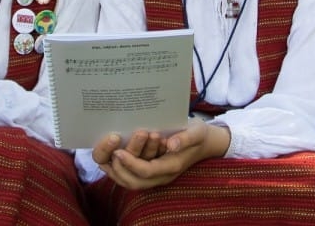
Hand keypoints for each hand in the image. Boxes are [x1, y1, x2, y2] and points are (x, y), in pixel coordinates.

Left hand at [93, 121, 229, 190]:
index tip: (118, 151)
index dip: (131, 163)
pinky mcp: (151, 171)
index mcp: (172, 166)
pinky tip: (112, 154)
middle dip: (120, 169)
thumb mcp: (197, 133)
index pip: (147, 171)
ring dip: (117, 170)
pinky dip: (119, 168)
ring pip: (131, 181)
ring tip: (110, 152)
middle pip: (135, 182)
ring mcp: (156, 175)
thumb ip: (186, 138)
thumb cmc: (199, 136)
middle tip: (111, 152)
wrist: (205, 143)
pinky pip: (131, 176)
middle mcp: (162, 175)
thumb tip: (172, 144)